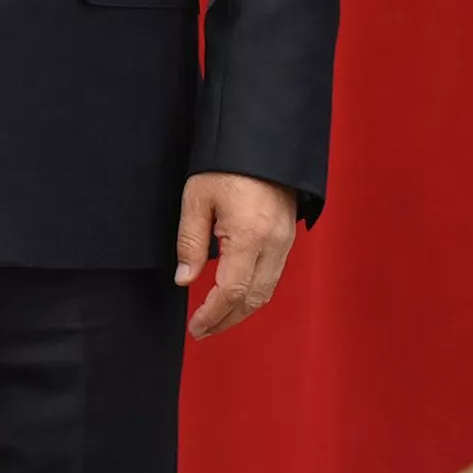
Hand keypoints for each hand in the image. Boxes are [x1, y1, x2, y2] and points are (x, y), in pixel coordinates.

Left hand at [175, 172, 296, 339]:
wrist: (261, 142)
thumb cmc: (224, 165)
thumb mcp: (196, 198)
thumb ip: (190, 241)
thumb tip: (185, 280)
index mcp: (250, 237)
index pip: (232, 291)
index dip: (212, 314)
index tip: (196, 327)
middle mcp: (274, 246)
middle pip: (253, 300)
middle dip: (227, 320)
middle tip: (202, 330)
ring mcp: (285, 243)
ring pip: (266, 292)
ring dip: (242, 310)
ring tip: (216, 318)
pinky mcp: (287, 237)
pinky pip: (273, 276)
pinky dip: (254, 293)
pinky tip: (236, 294)